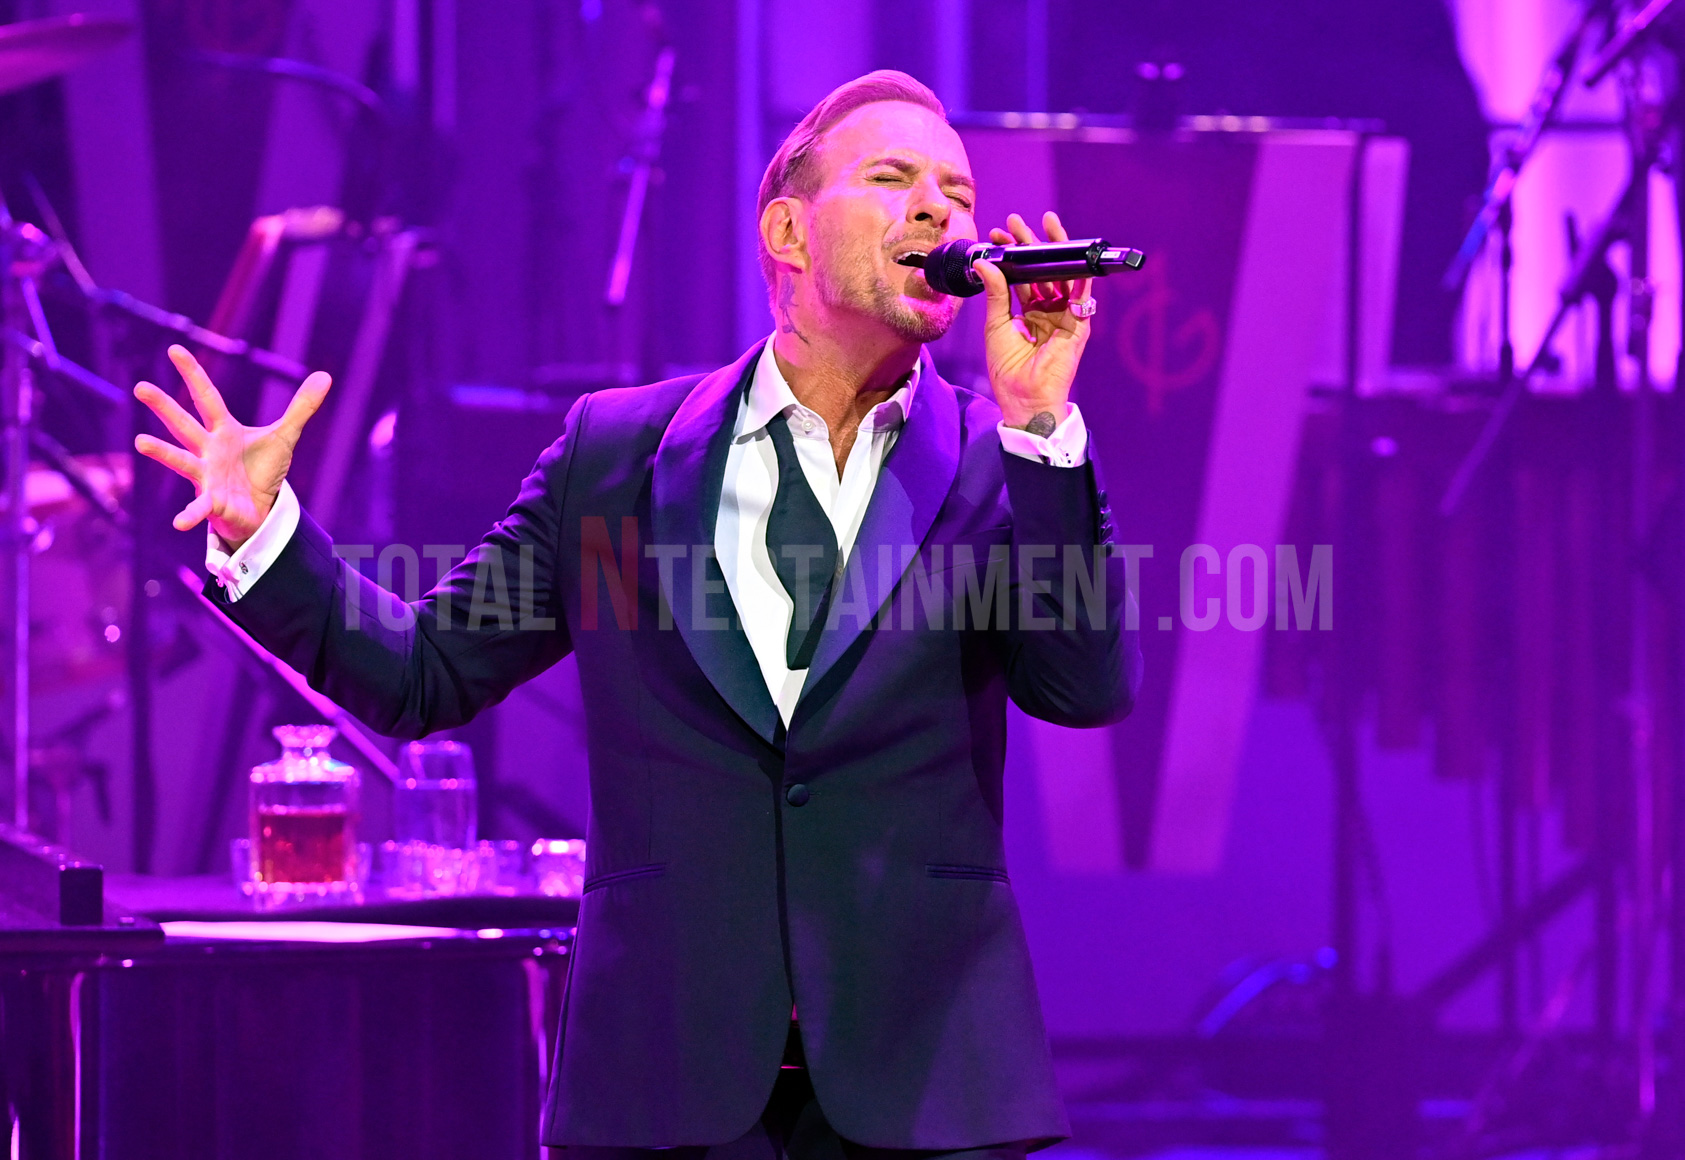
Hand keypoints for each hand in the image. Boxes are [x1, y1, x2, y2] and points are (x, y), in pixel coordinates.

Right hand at [133, 345, 331, 549]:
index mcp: (223, 430)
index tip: (174, 349)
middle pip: (184, 424)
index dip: (193, 374)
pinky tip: (179, 522)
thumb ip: (301, 407)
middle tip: (140, 386)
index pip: (206, 397)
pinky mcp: (213, 502)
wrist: (259, 508)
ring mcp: (207, 476)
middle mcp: (208, 449)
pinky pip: (200, 508)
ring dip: (163, 452)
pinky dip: (190, 515)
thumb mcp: (285, 436)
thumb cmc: (262, 469)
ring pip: (182, 461)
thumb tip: (325, 375)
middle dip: (164, 406)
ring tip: (141, 442)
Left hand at [975, 210, 1093, 431]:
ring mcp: (1065, 316)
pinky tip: (1072, 253)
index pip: (1023, 275)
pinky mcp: (1079, 325)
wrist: (1023, 398)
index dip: (1012, 255)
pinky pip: (1082, 294)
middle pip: (1043, 270)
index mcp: (1030, 312)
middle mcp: (1049, 310)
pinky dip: (1080, 274)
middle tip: (1016, 222)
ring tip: (1043, 225)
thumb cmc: (1008, 369)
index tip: (997, 235)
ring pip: (1063, 276)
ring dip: (1055, 250)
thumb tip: (985, 262)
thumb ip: (996, 293)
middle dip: (1031, 245)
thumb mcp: (997, 325)